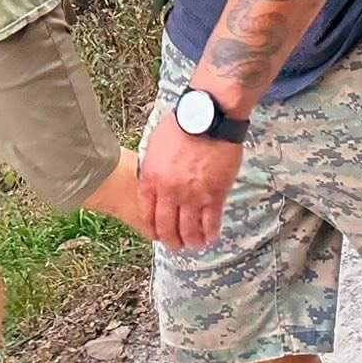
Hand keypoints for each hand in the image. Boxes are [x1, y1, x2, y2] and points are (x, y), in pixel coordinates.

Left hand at [138, 120, 242, 252]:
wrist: (207, 116)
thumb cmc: (181, 125)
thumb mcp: (155, 146)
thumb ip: (153, 168)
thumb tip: (153, 182)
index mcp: (151, 179)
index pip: (147, 215)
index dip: (153, 230)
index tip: (157, 235)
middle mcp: (169, 192)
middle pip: (167, 228)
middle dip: (171, 241)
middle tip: (175, 246)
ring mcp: (192, 196)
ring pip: (189, 230)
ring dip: (191, 241)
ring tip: (194, 244)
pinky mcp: (214, 194)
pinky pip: (211, 222)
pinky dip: (210, 233)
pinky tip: (211, 237)